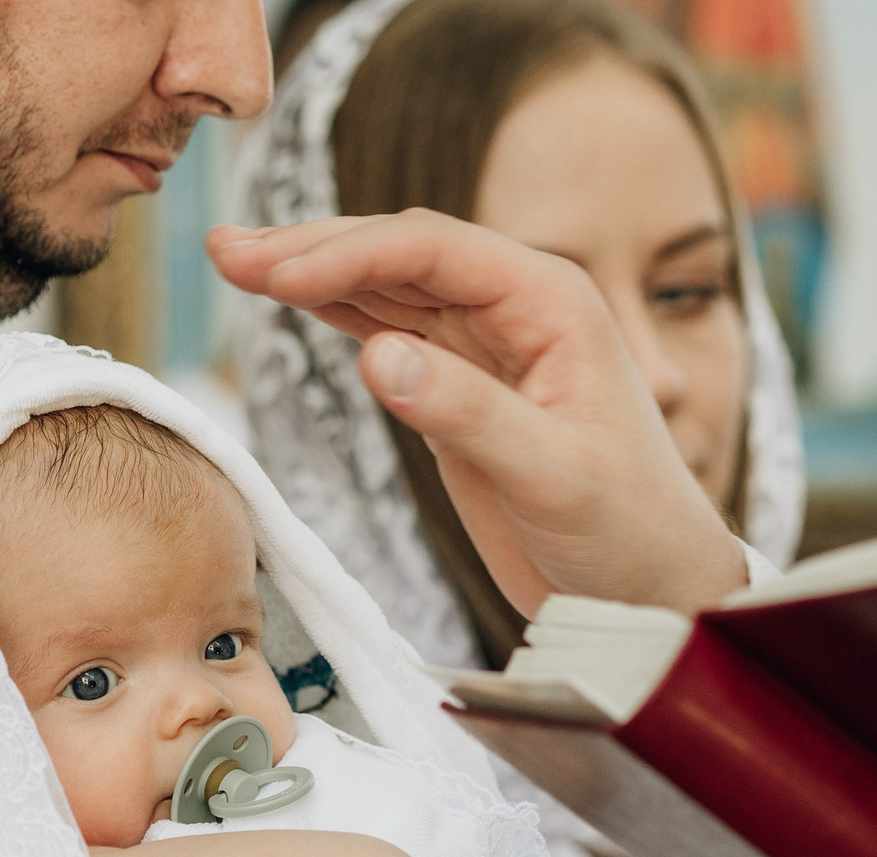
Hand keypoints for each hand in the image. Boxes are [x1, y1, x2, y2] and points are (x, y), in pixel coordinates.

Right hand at [210, 212, 743, 621]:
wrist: (650, 589)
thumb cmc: (627, 531)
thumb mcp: (553, 476)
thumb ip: (469, 414)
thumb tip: (378, 356)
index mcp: (552, 303)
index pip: (434, 251)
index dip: (349, 253)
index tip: (278, 274)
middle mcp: (518, 308)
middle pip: (400, 253)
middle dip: (312, 247)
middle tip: (226, 249)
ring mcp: (487, 346)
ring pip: (386, 288)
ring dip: (312, 272)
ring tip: (232, 260)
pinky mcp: (462, 389)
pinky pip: (391, 331)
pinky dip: (336, 313)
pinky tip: (288, 299)